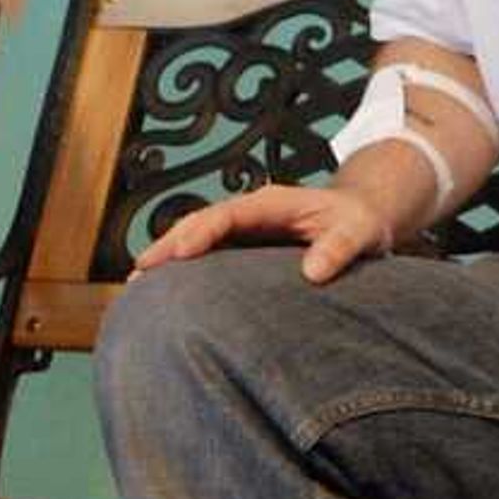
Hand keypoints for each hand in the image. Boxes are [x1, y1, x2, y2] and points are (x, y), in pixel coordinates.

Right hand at [133, 182, 399, 285]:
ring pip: (195, 240)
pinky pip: (207, 257)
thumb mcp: (360, 232)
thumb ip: (339, 248)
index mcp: (269, 204)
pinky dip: (184, 271)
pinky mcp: (242, 249)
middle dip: (167, 247)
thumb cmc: (359, 223)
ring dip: (168, 260)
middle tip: (139, 275)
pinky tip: (167, 295)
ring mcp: (242, 231)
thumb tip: (313, 273)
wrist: (360, 219)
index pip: (225, 215)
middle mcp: (248, 214)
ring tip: (138, 288)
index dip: (200, 233)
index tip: (180, 254)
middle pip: (197, 225)